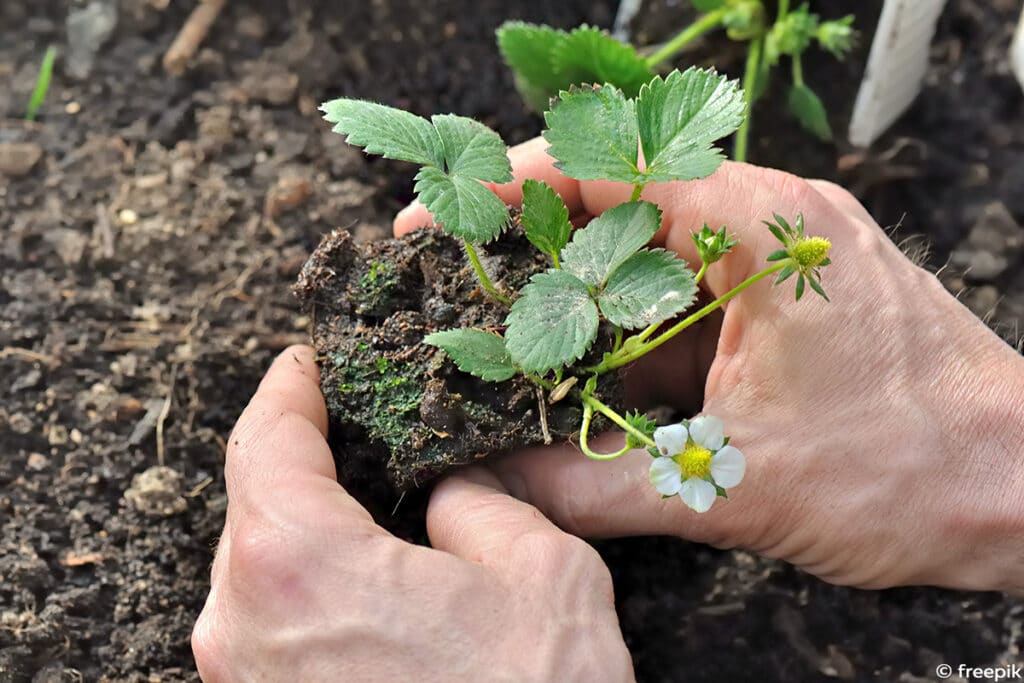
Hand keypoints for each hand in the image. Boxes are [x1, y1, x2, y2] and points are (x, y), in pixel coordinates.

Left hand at [192, 346, 632, 681]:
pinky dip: (308, 585)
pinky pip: (271, 624)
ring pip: (258, 568)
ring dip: (307, 525)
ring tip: (371, 503)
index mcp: (300, 565)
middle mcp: (245, 626)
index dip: (289, 388)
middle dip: (304, 457)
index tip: (308, 364)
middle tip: (360, 427)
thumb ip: (480, 502)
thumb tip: (447, 490)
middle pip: (255, 503)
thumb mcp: (538, 571)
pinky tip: (368, 582)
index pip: (265, 440)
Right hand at [395, 138, 1023, 590]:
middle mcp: (765, 223)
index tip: (437, 219)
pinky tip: (589, 387)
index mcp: (755, 225)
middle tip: (461, 296)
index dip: (507, 189)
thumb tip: (498, 482)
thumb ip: (600, 483)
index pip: (605, 168)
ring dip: (582, 308)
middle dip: (533, 253)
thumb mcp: (737, 480)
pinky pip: (684, 306)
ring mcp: (775, 264)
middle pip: (617, 209)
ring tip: (513, 352)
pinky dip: (629, 342)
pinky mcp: (780, 309)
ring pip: (648, 264)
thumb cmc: (915, 467)